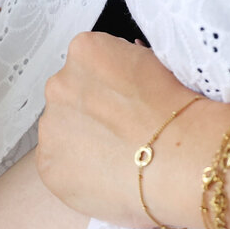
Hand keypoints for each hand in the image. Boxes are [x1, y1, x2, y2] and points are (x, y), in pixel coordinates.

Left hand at [38, 31, 229, 228]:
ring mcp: (49, 126)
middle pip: (69, 97)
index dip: (111, 88)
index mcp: (85, 50)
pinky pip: (57, 167)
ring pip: (61, 133)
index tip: (128, 105)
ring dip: (80, 143)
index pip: (88, 65)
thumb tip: (127, 66)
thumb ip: (130, 64)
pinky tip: (105, 178)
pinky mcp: (47, 165)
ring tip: (117, 159)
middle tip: (123, 134)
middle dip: (91, 113)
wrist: (182, 159)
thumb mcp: (160, 64)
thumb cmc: (182, 112)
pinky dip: (76, 174)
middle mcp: (59, 83)